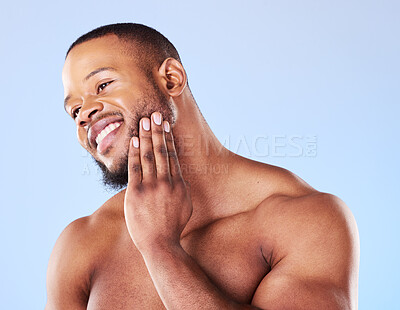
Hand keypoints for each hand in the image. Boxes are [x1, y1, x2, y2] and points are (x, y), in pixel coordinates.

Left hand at [124, 111, 192, 252]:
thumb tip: (182, 178)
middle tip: (154, 114)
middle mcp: (166, 182)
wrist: (160, 244)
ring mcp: (151, 187)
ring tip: (144, 121)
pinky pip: (135, 169)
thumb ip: (184, 189)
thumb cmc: (173, 226)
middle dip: (157, 131)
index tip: (165, 124)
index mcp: (179, 184)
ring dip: (146, 137)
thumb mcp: (186, 206)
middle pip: (161, 151)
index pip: (172, 155)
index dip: (168, 138)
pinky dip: (135, 153)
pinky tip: (135, 140)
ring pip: (149, 156)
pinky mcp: (136, 193)